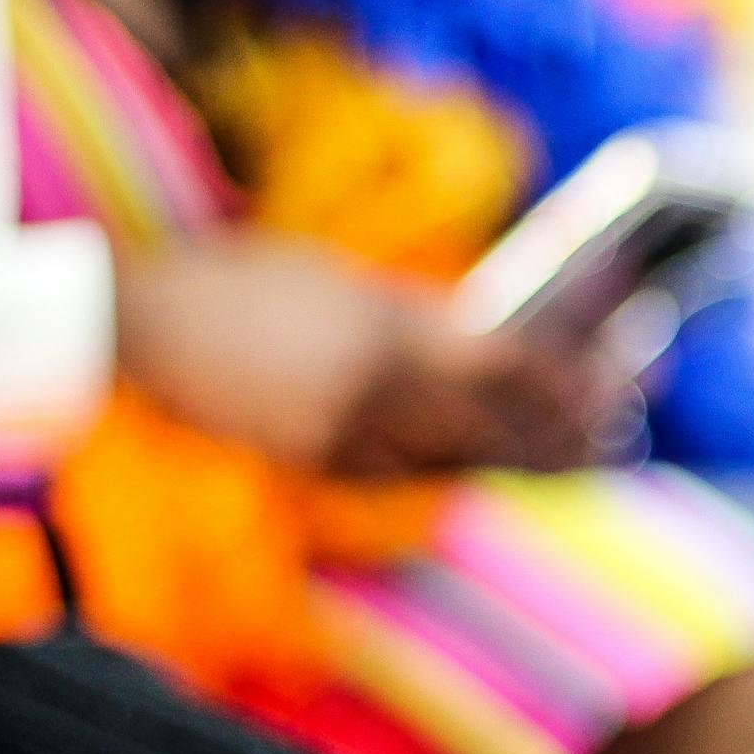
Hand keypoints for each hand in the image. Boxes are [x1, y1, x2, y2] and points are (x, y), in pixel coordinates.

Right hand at [113, 232, 633, 477]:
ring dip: (517, 458)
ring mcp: (347, 433)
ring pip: (458, 459)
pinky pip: (402, 473)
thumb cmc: (239, 279)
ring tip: (571, 455)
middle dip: (563, 436)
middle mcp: (380, 387)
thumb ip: (411, 317)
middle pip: (499, 428)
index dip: (570, 382)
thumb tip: (482, 340)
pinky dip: (446, 465)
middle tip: (616, 435)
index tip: (613, 384)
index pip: (511, 364)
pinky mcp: (316, 462)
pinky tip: (474, 461)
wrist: (136, 318)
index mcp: (390, 327)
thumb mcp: (339, 282)